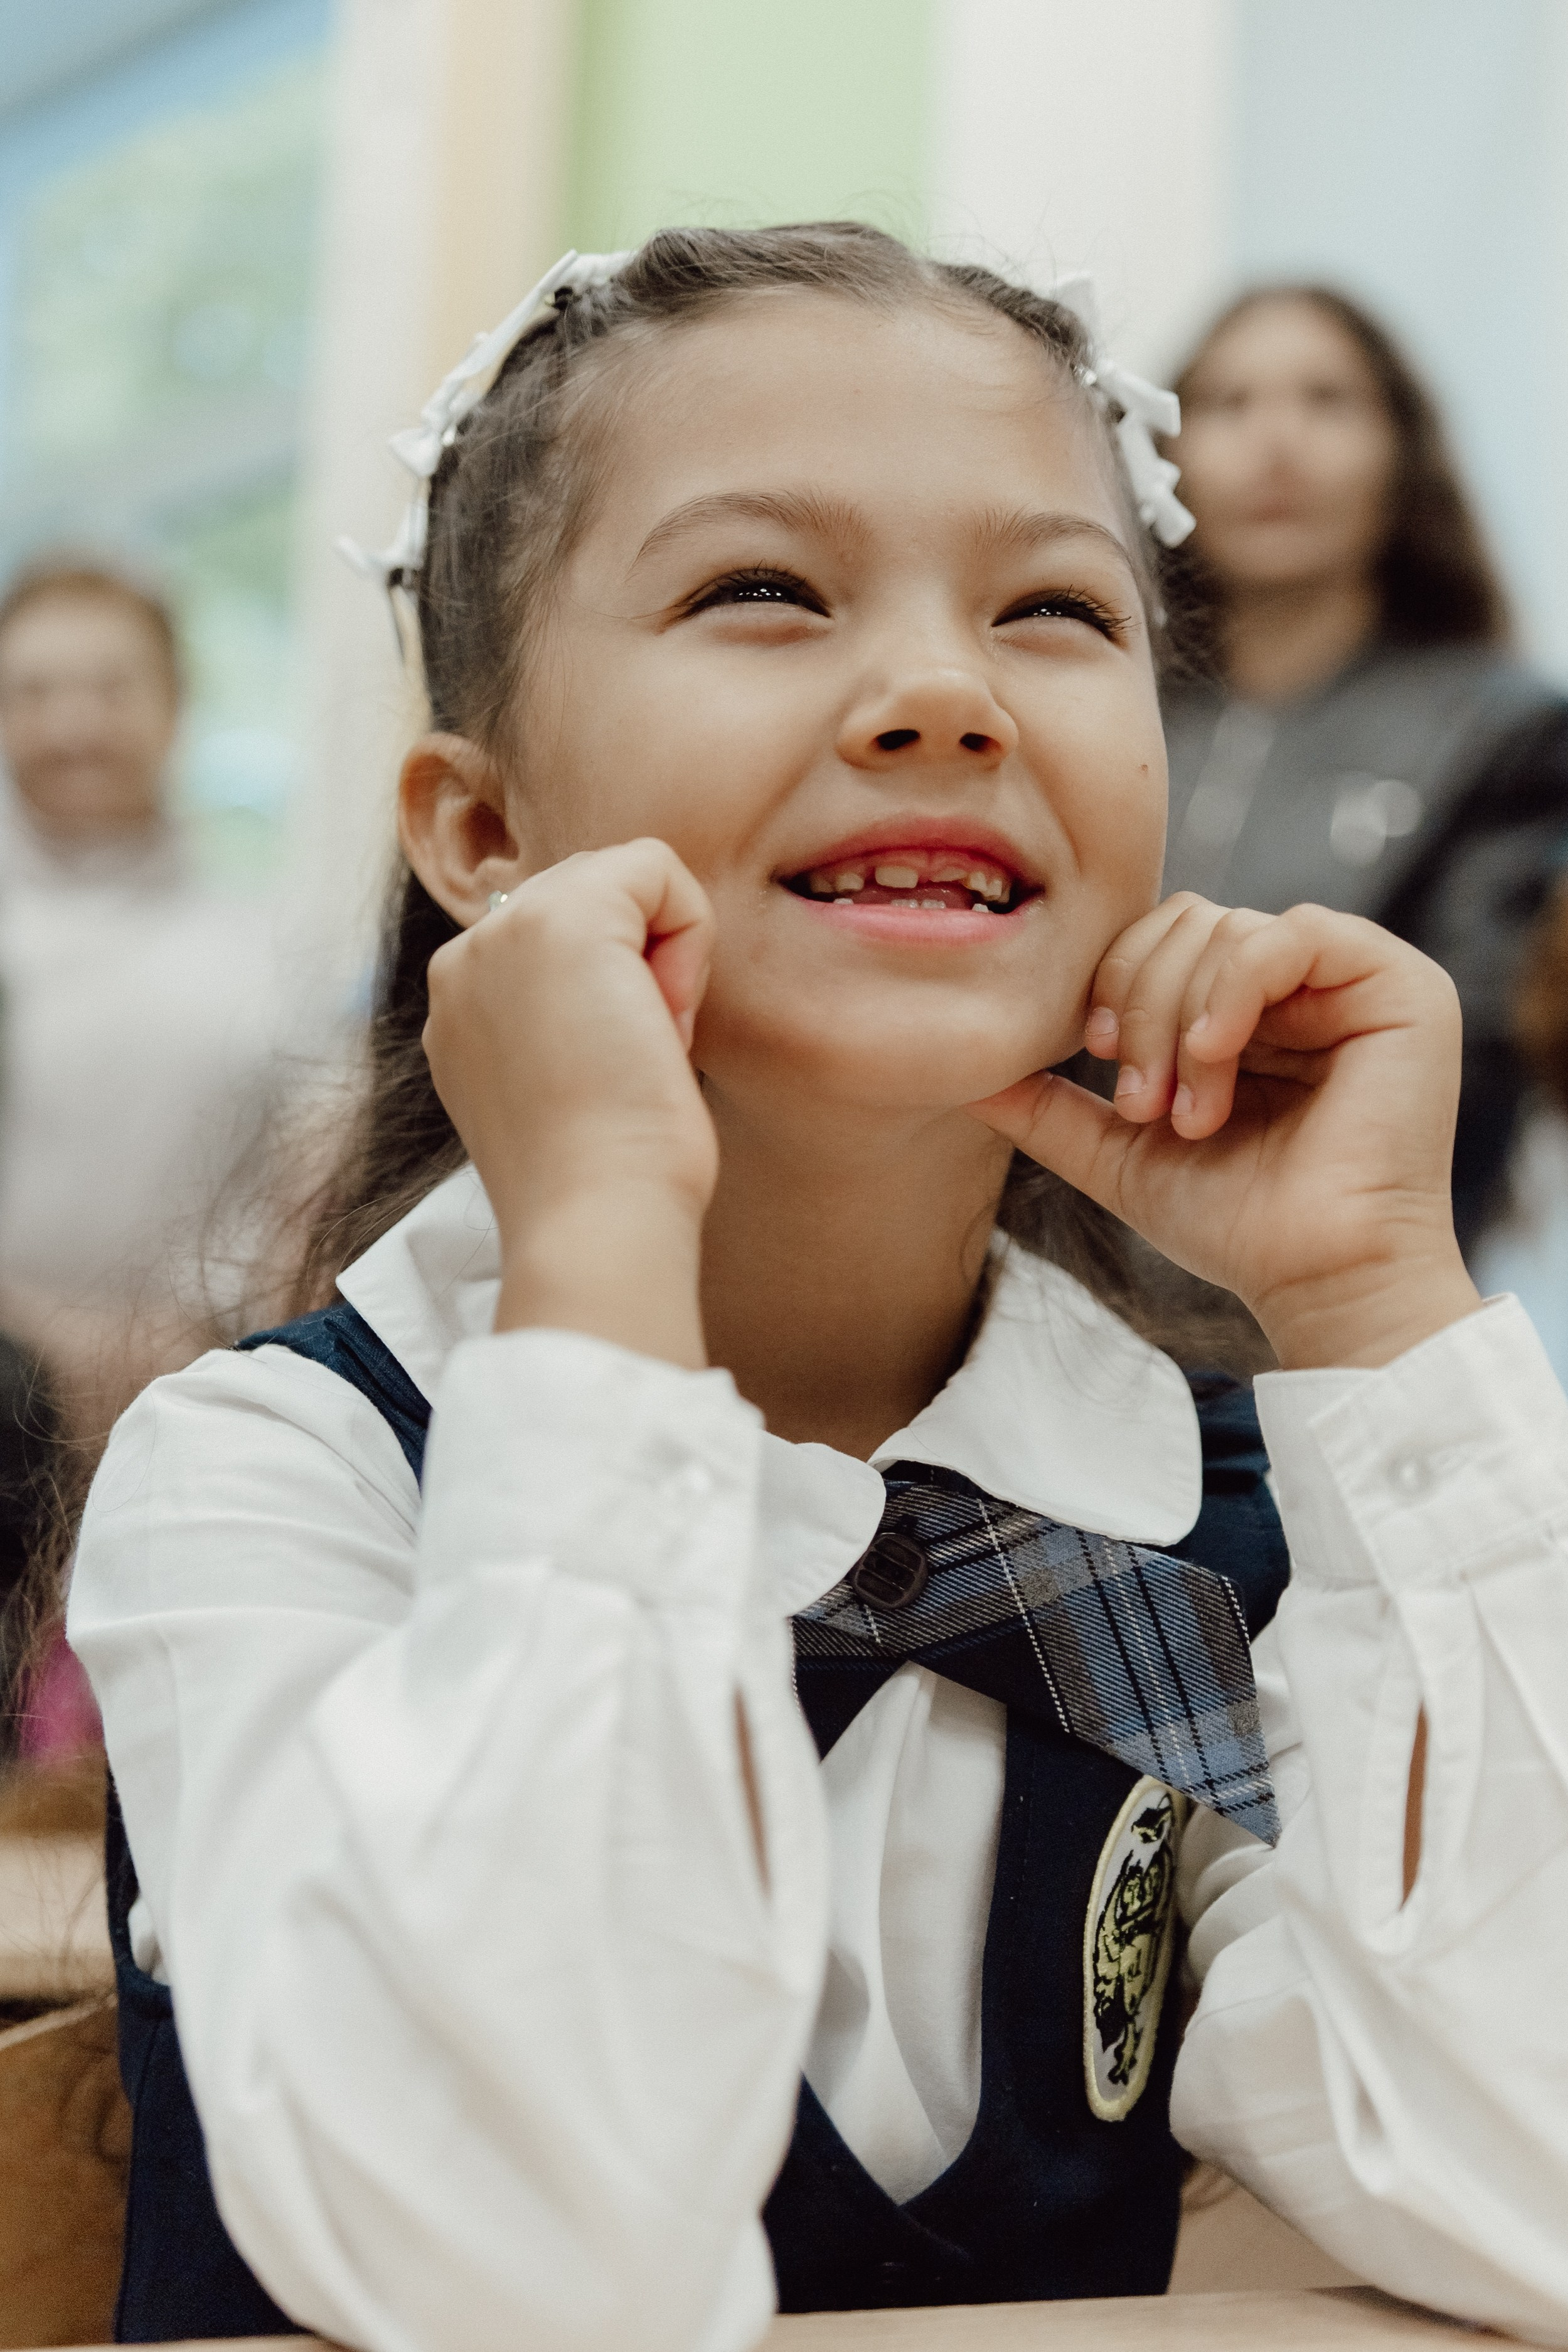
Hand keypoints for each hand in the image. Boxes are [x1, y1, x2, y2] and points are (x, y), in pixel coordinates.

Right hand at [423, 840, 716, 1364]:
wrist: (595, 1218)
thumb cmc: (606, 1179)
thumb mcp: (566, 1081)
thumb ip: (566, 1018)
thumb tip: (626, 981)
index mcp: (461, 1005)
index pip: (561, 936)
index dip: (617, 990)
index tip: (616, 1073)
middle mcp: (463, 961)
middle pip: (591, 893)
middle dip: (641, 962)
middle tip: (637, 1058)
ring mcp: (499, 934)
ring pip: (623, 878)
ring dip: (663, 954)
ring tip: (645, 1043)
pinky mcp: (561, 919)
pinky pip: (657, 868)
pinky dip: (690, 934)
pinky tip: (664, 1017)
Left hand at [968, 896, 1481, 1368]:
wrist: (1314, 1279)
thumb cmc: (1232, 1224)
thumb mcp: (1119, 1153)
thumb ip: (1049, 1106)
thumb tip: (965, 1073)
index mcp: (1244, 1007)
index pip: (1158, 937)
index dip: (1113, 983)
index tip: (1099, 1064)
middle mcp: (1301, 983)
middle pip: (1185, 920)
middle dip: (1142, 1008)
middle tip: (1143, 1104)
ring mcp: (1352, 979)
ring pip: (1226, 927)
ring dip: (1181, 1023)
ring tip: (1190, 1115)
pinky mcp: (1397, 985)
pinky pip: (1291, 934)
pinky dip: (1231, 991)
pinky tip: (1214, 1057)